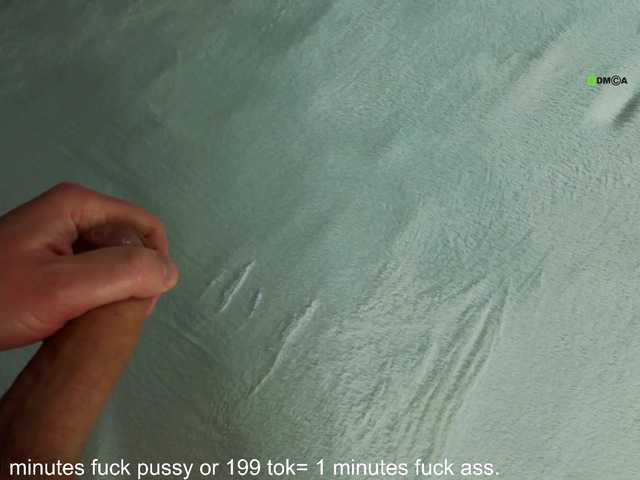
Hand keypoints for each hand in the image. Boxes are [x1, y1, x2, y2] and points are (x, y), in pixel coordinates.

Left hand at [0, 182, 178, 349]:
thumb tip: (170, 272)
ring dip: (114, 290)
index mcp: (78, 205)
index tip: (136, 301)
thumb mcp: (64, 287)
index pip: (148, 228)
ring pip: (115, 260)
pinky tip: (77, 315)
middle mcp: (73, 213)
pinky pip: (95, 272)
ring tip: (89, 316)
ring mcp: (61, 234)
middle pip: (132, 242)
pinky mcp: (52, 257)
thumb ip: (124, 273)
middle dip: (133, 279)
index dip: (153, 264)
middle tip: (107, 313)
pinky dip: (96, 295)